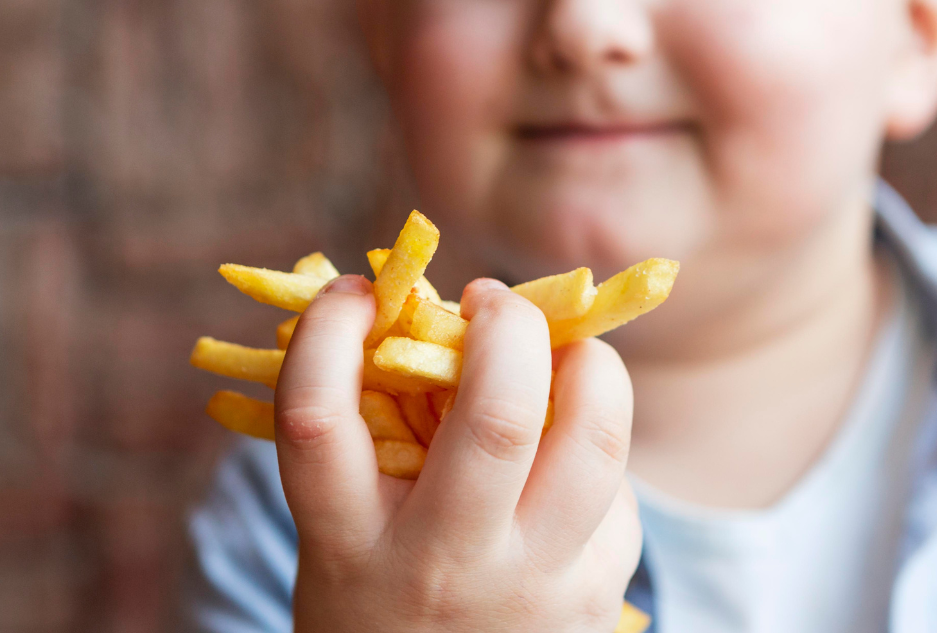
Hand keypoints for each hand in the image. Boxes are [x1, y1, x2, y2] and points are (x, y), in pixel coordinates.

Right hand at [275, 274, 641, 631]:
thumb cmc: (380, 597)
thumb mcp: (342, 536)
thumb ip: (372, 441)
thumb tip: (435, 317)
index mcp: (348, 544)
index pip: (318, 420)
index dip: (331, 332)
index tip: (356, 293)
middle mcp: (442, 567)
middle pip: (497, 420)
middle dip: (507, 328)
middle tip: (490, 302)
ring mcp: (531, 588)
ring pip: (594, 444)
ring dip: (592, 367)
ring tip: (568, 352)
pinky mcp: (597, 597)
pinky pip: (617, 493)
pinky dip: (595, 448)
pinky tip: (569, 454)